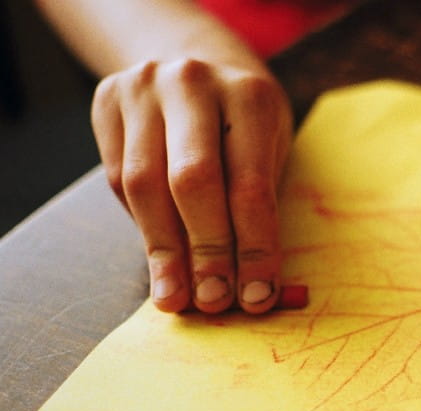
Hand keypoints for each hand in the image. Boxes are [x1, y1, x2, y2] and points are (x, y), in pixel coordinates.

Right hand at [92, 58, 292, 313]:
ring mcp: (144, 87)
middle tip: (214, 300)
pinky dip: (142, 224)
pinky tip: (161, 256)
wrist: (199, 59)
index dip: (254, 248)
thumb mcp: (271, 151)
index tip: (257, 296)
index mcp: (250, 96)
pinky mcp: (108, 99)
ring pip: (144, 183)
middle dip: (206, 250)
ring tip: (177, 297)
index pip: (250, 186)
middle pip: (192, 182)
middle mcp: (193, 83)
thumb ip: (258, 210)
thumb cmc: (246, 123)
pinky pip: (118, 176)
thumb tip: (250, 290)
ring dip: (164, 250)